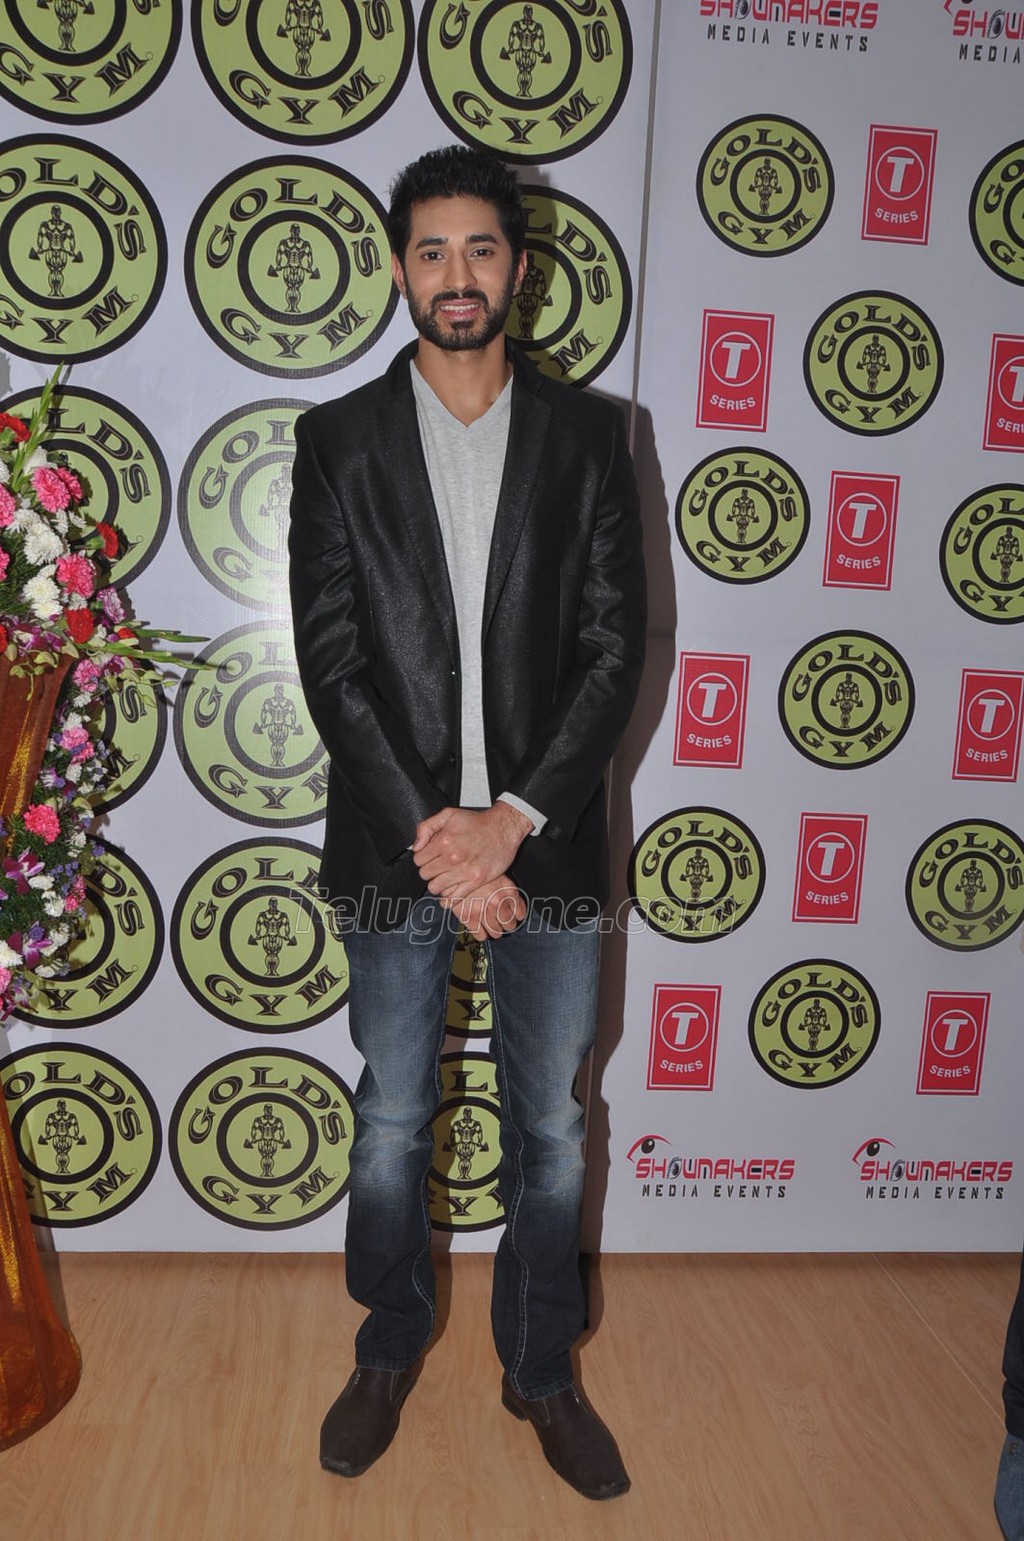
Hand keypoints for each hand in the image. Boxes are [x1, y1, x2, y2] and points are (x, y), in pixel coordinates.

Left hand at [412, 803, 531, 899]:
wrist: (503, 828)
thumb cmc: (478, 822)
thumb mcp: (448, 814)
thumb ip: (426, 827)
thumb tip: (416, 846)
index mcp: (444, 841)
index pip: (418, 860)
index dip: (422, 858)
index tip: (429, 858)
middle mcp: (452, 857)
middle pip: (425, 875)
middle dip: (429, 871)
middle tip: (438, 867)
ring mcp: (464, 871)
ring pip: (435, 887)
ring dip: (438, 883)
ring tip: (444, 877)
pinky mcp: (476, 881)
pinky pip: (453, 898)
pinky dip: (448, 899)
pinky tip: (449, 893)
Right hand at [449, 875, 525, 940]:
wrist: (455, 867)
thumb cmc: (476, 868)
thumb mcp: (498, 874)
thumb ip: (507, 890)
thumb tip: (515, 908)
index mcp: (508, 890)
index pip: (520, 913)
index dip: (517, 915)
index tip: (514, 916)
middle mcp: (497, 902)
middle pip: (509, 925)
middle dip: (507, 924)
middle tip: (502, 921)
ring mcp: (483, 911)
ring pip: (496, 932)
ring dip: (495, 930)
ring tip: (491, 925)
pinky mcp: (468, 917)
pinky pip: (480, 935)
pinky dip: (482, 934)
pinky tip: (481, 929)